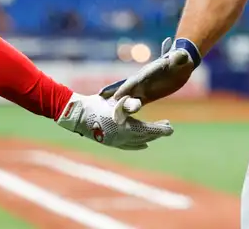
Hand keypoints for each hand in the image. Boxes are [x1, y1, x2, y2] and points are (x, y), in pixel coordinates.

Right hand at [55, 93, 172, 149]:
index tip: (171, 128)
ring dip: (149, 138)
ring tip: (157, 133)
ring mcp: (116, 142)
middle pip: (145, 137)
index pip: (148, 131)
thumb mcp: (114, 102)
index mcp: (126, 128)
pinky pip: (129, 146)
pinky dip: (138, 145)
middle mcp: (123, 138)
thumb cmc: (97, 105)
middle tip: (167, 126)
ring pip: (138, 142)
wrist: (78, 115)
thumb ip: (128, 103)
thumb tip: (139, 105)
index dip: (160, 130)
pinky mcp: (110, 142)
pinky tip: (143, 145)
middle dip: (157, 132)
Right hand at [99, 37, 200, 106]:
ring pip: (128, 97)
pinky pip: (135, 103)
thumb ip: (179, 57)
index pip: (134, 81)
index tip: (113, 96)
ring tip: (105, 115)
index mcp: (149, 72)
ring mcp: (143, 88)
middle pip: (125, 89)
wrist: (182, 63)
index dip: (124, 88)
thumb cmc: (181, 59)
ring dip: (117, 105)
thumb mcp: (181, 58)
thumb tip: (181, 55)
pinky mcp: (147, 95)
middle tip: (99, 106)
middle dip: (113, 96)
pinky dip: (127, 110)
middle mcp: (143, 81)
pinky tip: (119, 119)